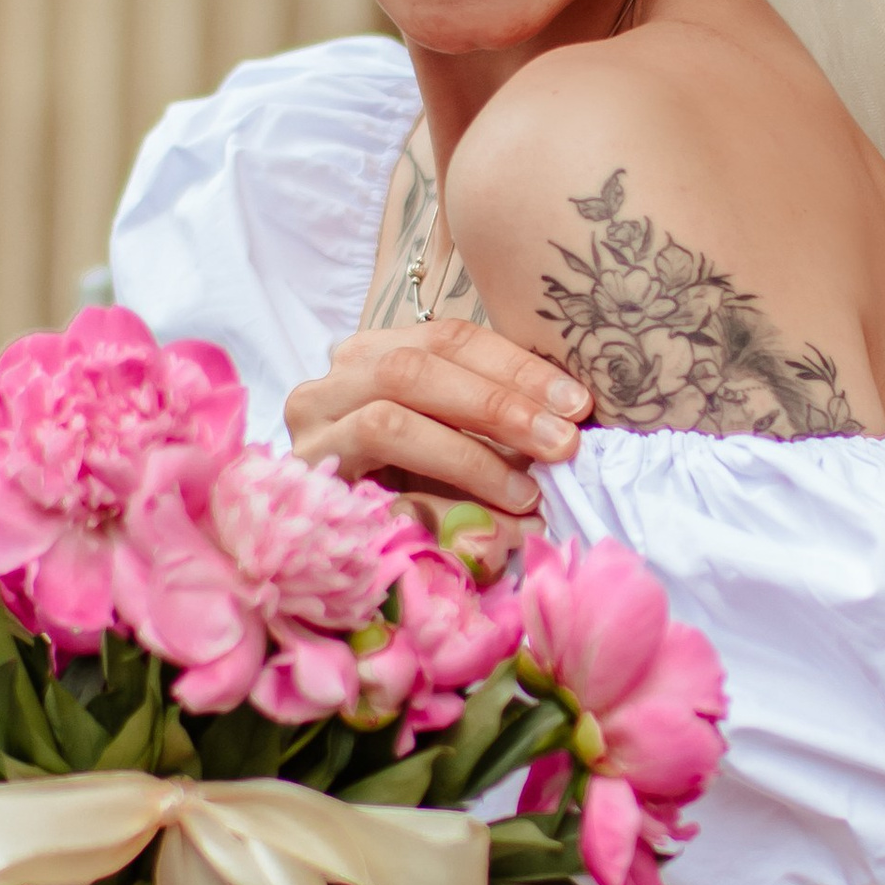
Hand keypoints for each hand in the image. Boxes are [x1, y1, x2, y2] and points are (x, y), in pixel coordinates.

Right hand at [284, 319, 590, 517]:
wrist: (327, 546)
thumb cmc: (406, 484)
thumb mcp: (453, 440)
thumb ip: (494, 423)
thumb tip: (567, 428)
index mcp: (371, 354)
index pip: (448, 338)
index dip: (516, 366)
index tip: (577, 403)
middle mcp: (329, 385)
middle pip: (415, 369)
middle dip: (498, 405)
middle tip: (562, 443)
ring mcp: (309, 437)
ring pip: (387, 421)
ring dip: (470, 457)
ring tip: (527, 493)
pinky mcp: (307, 493)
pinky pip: (372, 491)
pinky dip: (438, 509)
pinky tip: (487, 528)